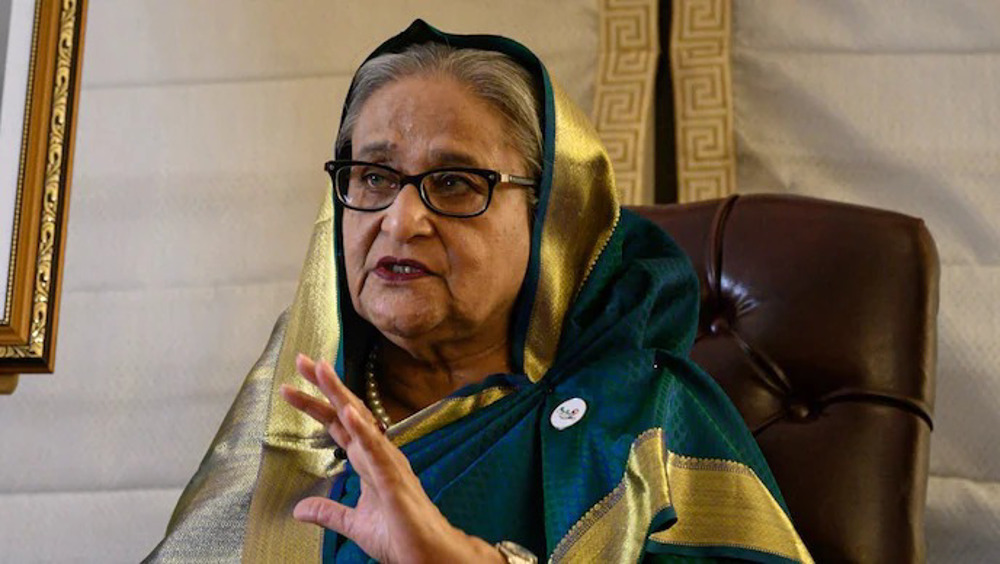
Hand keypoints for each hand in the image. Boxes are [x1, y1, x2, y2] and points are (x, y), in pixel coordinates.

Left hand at [279, 354, 504, 563]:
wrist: (429, 557)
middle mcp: (379, 455)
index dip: (316, 405)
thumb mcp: (353, 524)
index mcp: (369, 461)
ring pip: (361, 421)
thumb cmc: (401, 537)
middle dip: (324, 386)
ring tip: (322, 370)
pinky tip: (349, 412)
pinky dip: (363, 429)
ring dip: (341, 394)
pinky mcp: (395, 480)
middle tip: (302, 359)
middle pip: (347, 413)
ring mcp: (388, 464)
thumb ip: (328, 512)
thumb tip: (299, 509)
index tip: (291, 388)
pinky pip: (377, 451)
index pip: (338, 426)